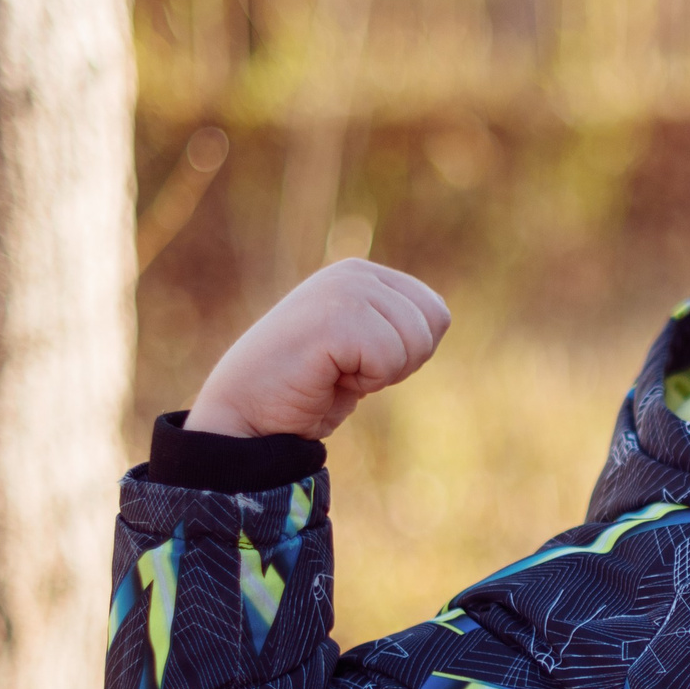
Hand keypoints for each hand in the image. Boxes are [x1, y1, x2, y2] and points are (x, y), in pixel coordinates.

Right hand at [184, 259, 450, 438]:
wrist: (249, 415)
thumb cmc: (306, 389)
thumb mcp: (361, 348)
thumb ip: (394, 325)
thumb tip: (441, 316)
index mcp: (364, 274)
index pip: (435, 313)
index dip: (409, 353)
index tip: (362, 361)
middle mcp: (355, 273)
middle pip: (432, 325)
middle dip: (400, 363)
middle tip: (347, 370)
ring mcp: (344, 289)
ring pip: (415, 343)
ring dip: (380, 374)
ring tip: (335, 371)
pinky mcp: (335, 316)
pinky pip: (389, 359)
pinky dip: (364, 381)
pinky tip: (327, 376)